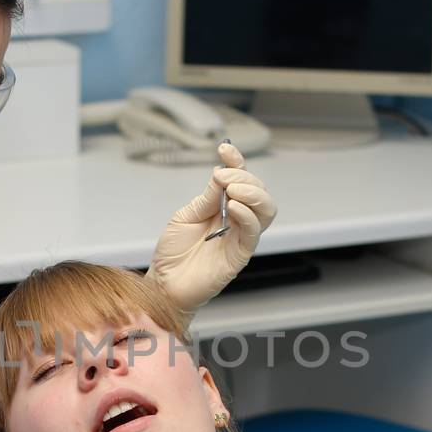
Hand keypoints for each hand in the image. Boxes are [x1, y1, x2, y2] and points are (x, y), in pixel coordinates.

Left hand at [146, 143, 277, 317]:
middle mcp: (236, 220)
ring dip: (253, 193)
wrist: (165, 283)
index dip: (237, 162)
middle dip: (245, 177)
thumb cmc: (174, 252)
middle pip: (258, 191)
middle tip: (223, 177)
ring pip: (266, 210)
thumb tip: (222, 174)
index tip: (225, 149)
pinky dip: (247, 216)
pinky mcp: (240, 255)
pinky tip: (233, 208)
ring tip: (232, 190)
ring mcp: (240, 237)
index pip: (240, 180)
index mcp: (223, 207)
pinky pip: (253, 233)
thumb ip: (207, 198)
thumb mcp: (186, 215)